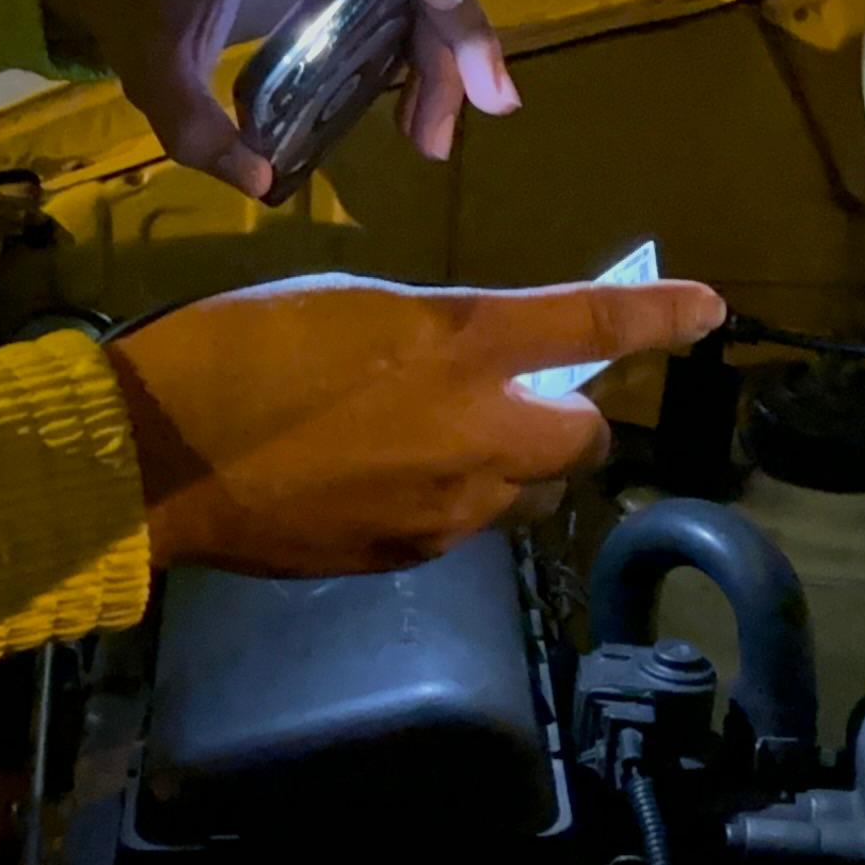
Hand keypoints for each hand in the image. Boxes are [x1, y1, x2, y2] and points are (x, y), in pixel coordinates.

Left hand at [42, 0, 517, 199]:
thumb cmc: (137, 9)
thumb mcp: (150, 75)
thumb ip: (193, 128)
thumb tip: (259, 183)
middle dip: (457, 26)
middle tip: (488, 105)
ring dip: (443, 55)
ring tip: (436, 138)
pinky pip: (397, 8)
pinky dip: (417, 58)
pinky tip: (419, 115)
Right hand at [106, 274, 727, 574]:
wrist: (153, 457)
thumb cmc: (236, 350)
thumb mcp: (347, 305)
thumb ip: (432, 332)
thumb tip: (471, 360)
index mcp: (456, 343)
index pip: (592, 323)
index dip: (661, 316)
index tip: (711, 311)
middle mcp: (474, 433)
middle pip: (583, 442)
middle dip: (570, 422)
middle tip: (528, 398)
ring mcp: (444, 509)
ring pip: (527, 496)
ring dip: (513, 468)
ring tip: (442, 443)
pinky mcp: (404, 558)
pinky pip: (461, 529)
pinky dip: (451, 502)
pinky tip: (384, 481)